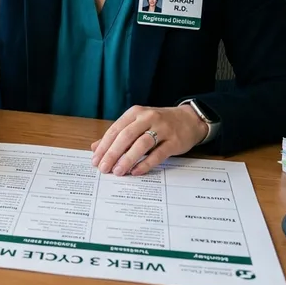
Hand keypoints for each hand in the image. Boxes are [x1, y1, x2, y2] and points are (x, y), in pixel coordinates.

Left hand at [89, 105, 207, 175]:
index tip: (96, 160)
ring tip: (118, 171)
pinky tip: (135, 171)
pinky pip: (158, 154)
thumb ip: (118, 135)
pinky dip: (145, 164)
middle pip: (126, 136)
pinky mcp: (174, 141)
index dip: (104, 145)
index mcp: (135, 113)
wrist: (190, 119)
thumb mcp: (137, 123)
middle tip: (104, 168)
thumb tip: (95, 147)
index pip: (115, 129)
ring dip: (127, 159)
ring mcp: (162, 129)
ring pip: (141, 144)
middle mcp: (148, 118)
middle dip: (112, 153)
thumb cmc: (159, 123)